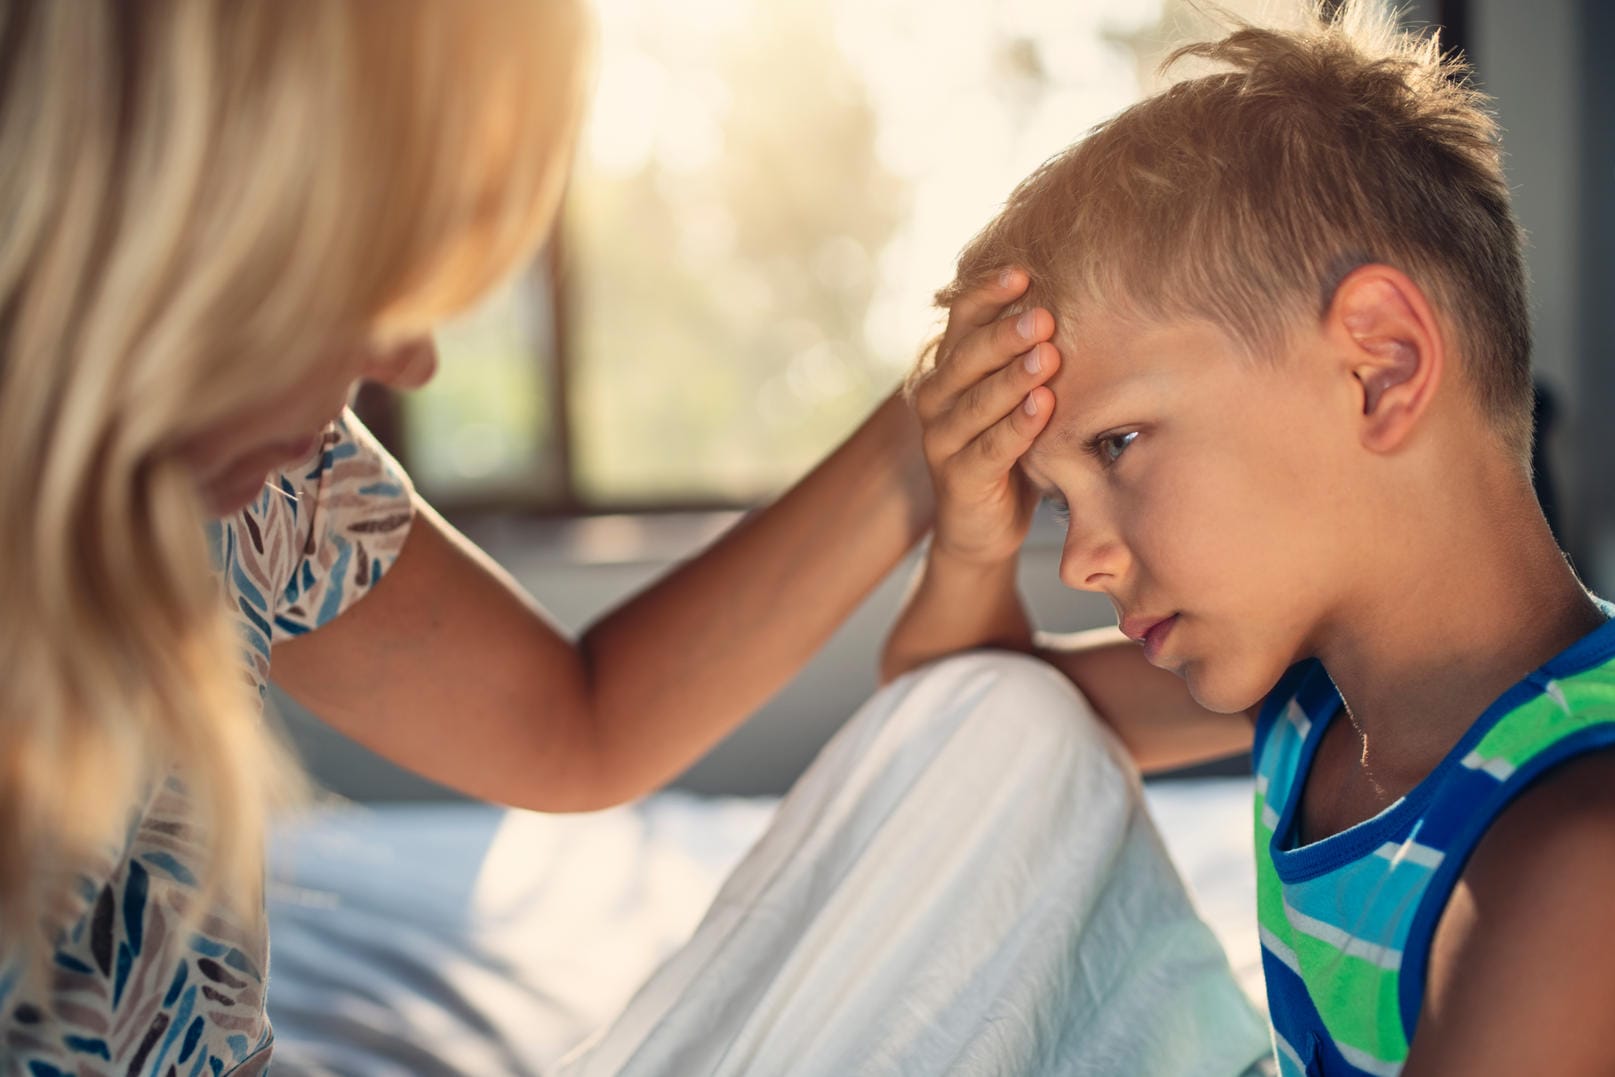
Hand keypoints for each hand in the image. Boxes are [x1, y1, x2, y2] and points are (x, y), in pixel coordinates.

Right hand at [907, 269, 1058, 566]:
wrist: (983, 526)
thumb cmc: (1009, 448)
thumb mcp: (1013, 394)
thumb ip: (1026, 353)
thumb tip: (1076, 293)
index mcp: (949, 368)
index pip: (962, 318)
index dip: (988, 293)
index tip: (1024, 272)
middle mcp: (937, 398)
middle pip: (968, 356)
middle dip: (1006, 334)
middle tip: (1044, 316)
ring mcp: (942, 440)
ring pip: (977, 402)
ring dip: (1013, 378)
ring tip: (1047, 355)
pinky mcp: (958, 479)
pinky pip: (989, 448)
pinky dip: (1016, 427)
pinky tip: (1043, 407)